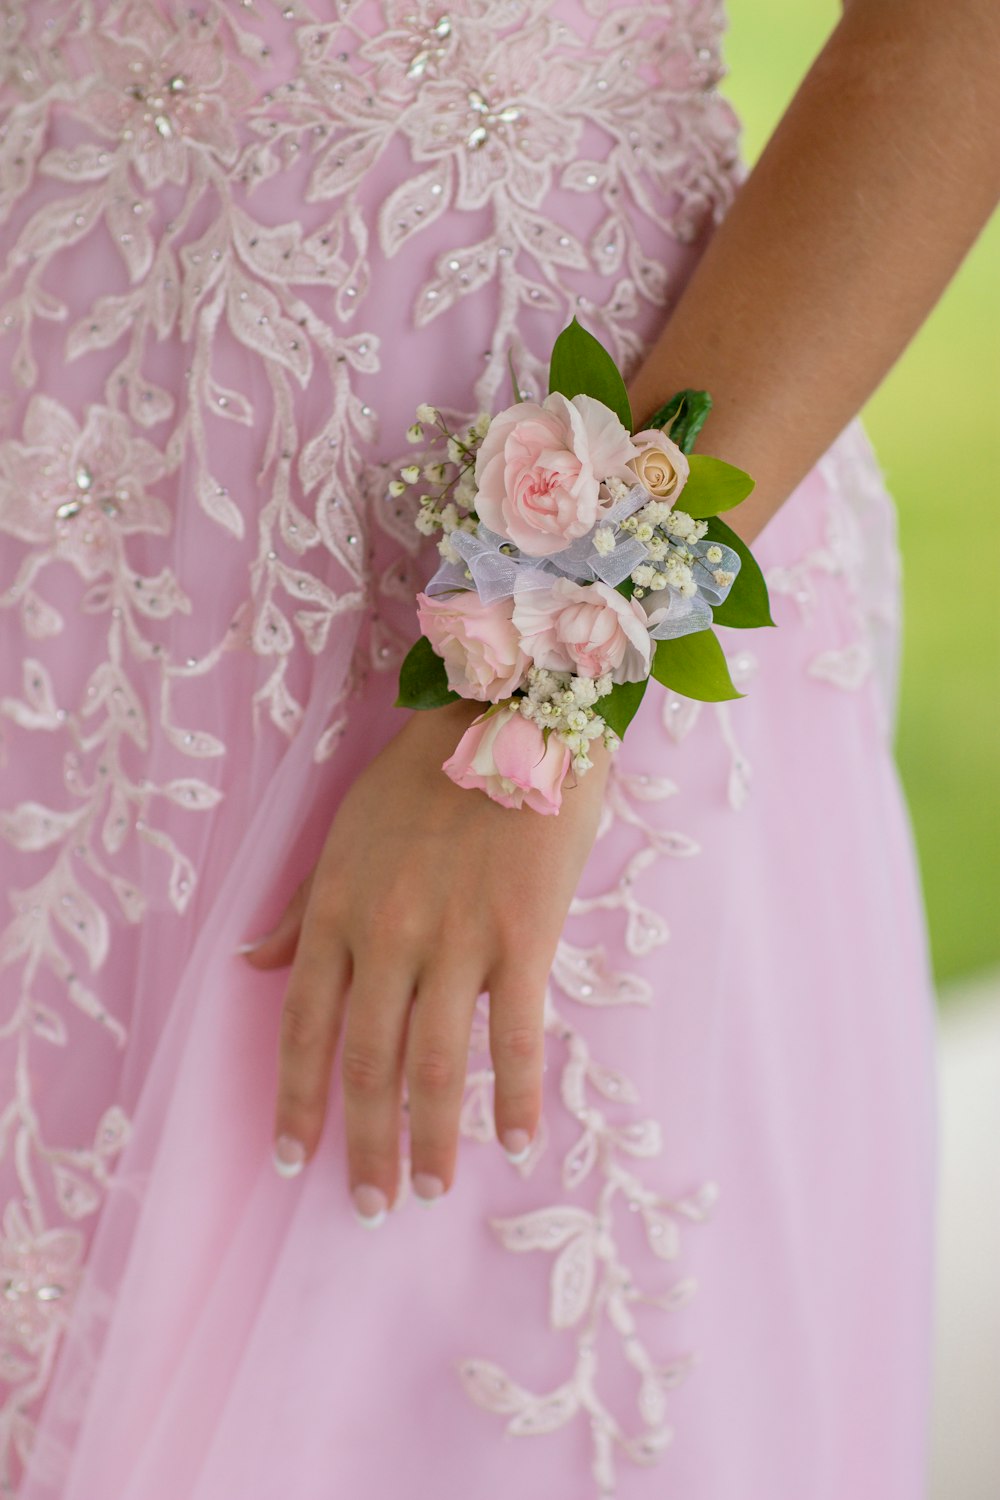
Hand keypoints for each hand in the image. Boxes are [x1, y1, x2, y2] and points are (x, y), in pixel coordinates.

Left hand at [240, 699, 608, 1225]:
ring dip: (431, 1140)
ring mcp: (457, 943)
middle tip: (370, 1205)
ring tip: (432, 1190)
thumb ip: (300, 909)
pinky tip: (515, 1143)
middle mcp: (388, 938)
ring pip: (434, 1066)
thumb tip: (250, 963)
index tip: (292, 1159)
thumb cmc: (423, 774)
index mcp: (337, 912)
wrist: (513, 719)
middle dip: (363, 1144)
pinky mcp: (523, 940)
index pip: (304, 1028)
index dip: (297, 1101)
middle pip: (367, 1064)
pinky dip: (515, 1098)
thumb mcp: (343, 836)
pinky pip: (518, 1038)